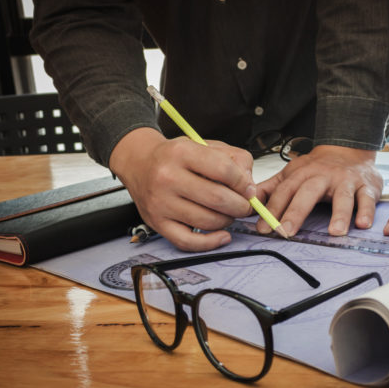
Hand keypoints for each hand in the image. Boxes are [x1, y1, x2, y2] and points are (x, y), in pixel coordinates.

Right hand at [109, 127, 255, 250]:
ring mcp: (161, 202)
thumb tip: (249, 186)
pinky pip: (188, 242)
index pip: (224, 170)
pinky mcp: (157, 223)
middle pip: (218, 199)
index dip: (244, 183)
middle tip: (245, 206)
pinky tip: (222, 235)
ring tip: (229, 213)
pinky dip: (210, 243)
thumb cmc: (175, 157)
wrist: (139, 163)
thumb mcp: (204, 145)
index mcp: (181, 153)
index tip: (249, 189)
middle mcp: (167, 177)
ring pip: (207, 221)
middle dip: (240, 206)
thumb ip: (234, 159)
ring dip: (227, 221)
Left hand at [254, 145, 381, 236]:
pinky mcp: (366, 186)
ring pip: (342, 197)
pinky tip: (363, 224)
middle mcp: (323, 176)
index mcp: (302, 174)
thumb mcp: (292, 173)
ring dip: (339, 215)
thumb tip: (248, 200)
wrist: (350, 148)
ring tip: (335, 232)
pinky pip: (367, 199)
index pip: (284, 191)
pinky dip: (366, 211)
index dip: (272, 209)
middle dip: (296, 212)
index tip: (263, 228)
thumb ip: (271, 188)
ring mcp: (346, 181)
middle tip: (287, 232)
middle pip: (308, 193)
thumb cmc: (318, 167)